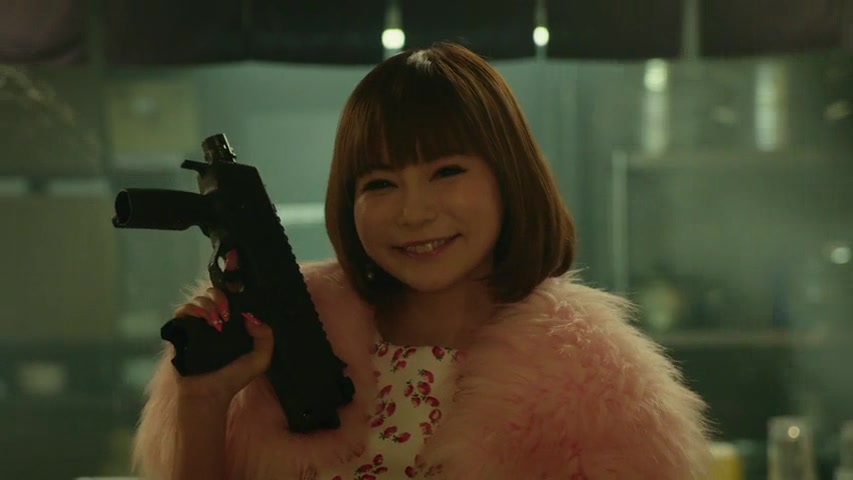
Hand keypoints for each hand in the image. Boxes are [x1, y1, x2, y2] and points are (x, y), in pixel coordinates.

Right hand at [171, 250, 274, 403]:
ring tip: (219, 322)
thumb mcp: (260, 359)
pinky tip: (207, 323)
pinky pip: (183, 309)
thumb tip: (254, 317)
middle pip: (216, 291)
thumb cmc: (233, 378)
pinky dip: (194, 310)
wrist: (208, 395)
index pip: (234, 293)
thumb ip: (266, 338)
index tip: (236, 261)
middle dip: (222, 296)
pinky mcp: (181, 330)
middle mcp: (216, 318)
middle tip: (228, 314)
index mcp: (234, 321)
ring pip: (200, 297)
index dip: (234, 276)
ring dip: (210, 305)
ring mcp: (197, 323)